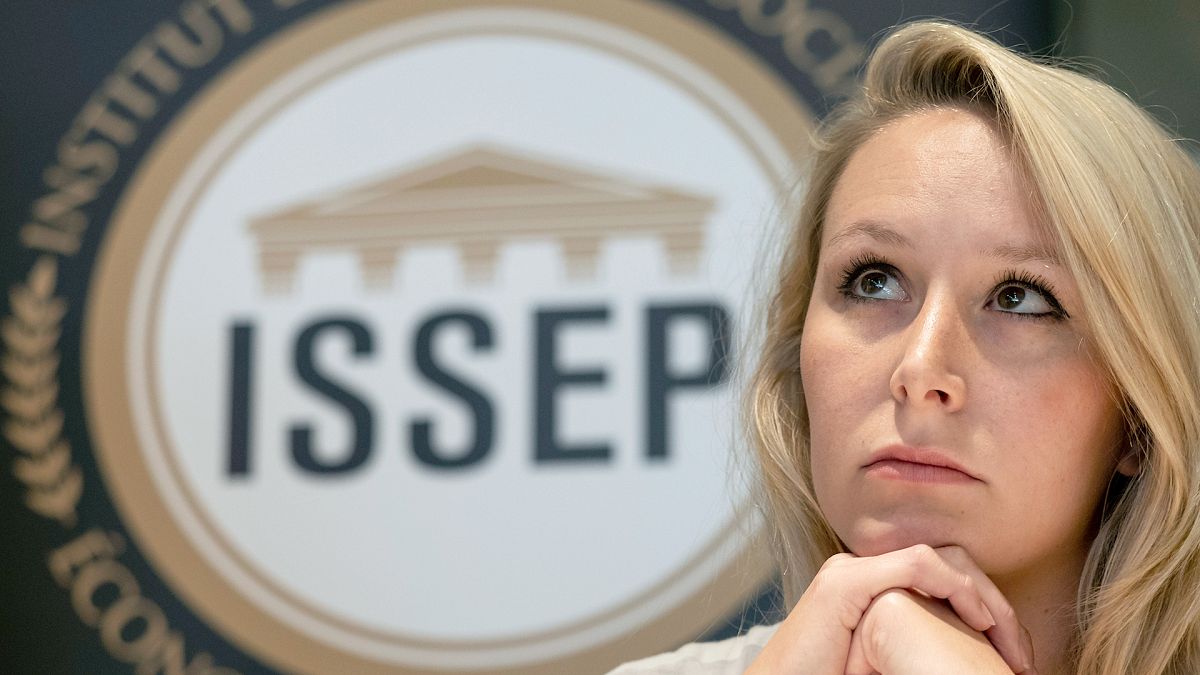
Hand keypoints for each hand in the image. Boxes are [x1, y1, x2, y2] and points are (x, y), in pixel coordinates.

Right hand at [745, 544, 1034, 674]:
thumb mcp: (888, 666)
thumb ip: (915, 650)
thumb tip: (966, 661)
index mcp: (871, 592)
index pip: (945, 577)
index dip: (988, 609)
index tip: (1015, 655)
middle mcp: (860, 573)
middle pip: (947, 562)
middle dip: (993, 602)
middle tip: (1021, 651)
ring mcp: (850, 573)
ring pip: (938, 558)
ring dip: (983, 595)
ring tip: (1006, 636)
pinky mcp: (844, 585)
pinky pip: (914, 565)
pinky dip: (953, 586)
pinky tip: (977, 617)